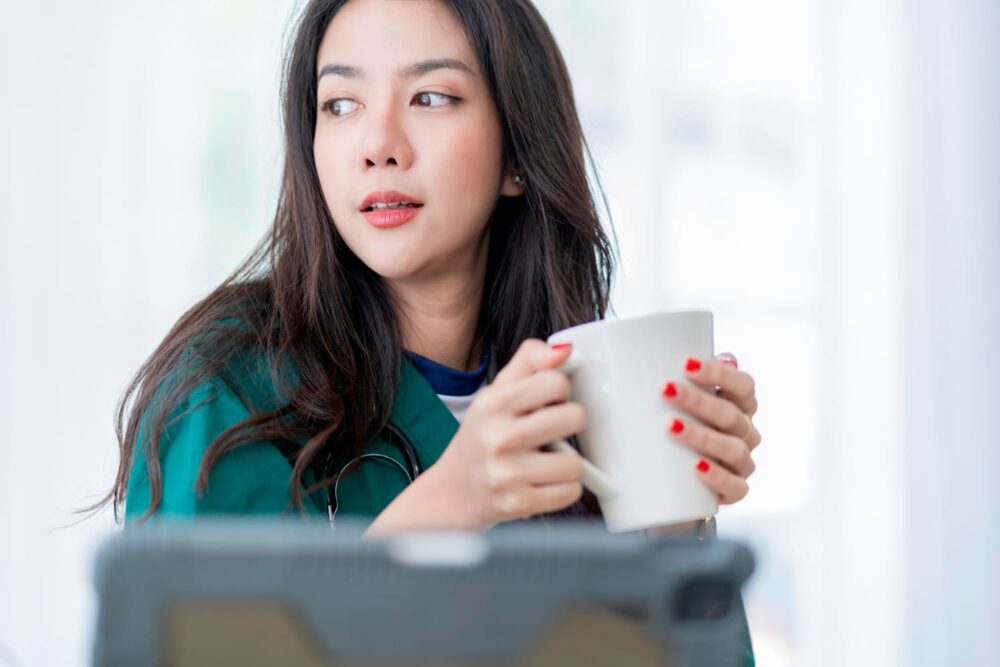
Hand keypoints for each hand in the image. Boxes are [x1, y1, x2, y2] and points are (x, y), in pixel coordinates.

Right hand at [431, 339, 585, 529]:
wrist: (453, 491)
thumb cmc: (483, 436)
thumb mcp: (496, 392)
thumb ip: (529, 361)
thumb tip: (564, 350)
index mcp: (494, 404)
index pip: (555, 382)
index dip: (559, 391)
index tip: (548, 402)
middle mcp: (497, 438)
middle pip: (574, 417)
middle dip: (568, 424)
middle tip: (551, 431)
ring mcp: (507, 474)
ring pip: (575, 462)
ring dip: (567, 462)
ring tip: (545, 460)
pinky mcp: (518, 505)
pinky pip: (569, 492)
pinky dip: (562, 488)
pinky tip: (543, 482)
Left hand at [661, 353, 760, 504]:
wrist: (670, 484)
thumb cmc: (672, 429)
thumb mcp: (670, 402)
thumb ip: (674, 378)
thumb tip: (666, 353)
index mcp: (739, 405)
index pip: (743, 385)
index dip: (720, 373)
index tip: (686, 364)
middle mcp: (745, 432)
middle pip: (732, 414)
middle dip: (699, 401)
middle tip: (666, 391)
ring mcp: (742, 463)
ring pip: (734, 448)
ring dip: (703, 436)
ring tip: (671, 427)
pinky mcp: (735, 491)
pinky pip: (736, 487)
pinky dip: (717, 476)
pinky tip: (696, 466)